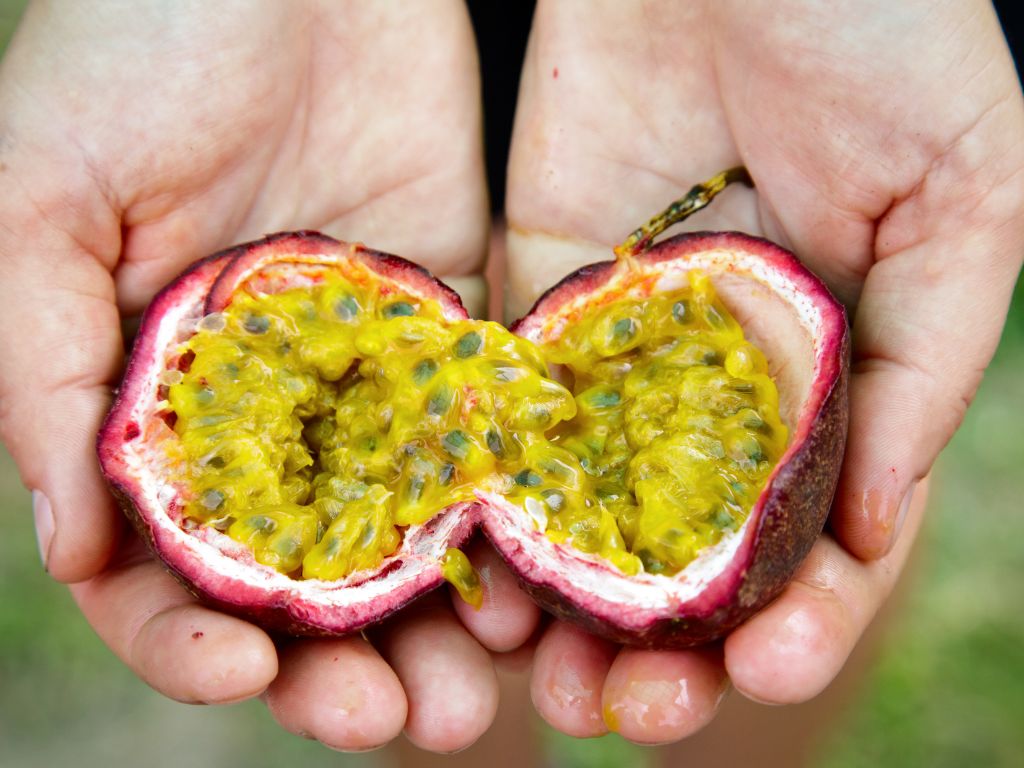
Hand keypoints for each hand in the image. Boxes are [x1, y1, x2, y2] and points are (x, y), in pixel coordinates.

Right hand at [0, 0, 531, 751]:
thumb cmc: (133, 52)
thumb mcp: (40, 200)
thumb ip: (39, 372)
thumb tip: (75, 551)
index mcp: (149, 406)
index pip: (164, 569)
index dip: (194, 640)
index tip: (249, 672)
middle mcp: (261, 416)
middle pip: (301, 585)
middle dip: (343, 667)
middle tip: (400, 725)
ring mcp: (364, 384)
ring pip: (402, 542)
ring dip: (439, 628)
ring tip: (485, 693)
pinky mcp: (450, 335)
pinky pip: (480, 451)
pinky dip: (504, 526)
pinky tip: (536, 583)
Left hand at [505, 0, 1023, 741]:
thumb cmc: (885, 37)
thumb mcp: (962, 200)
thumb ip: (921, 366)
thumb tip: (877, 528)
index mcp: (832, 371)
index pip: (818, 530)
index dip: (805, 614)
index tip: (774, 670)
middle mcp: (722, 378)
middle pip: (690, 545)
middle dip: (668, 643)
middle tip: (637, 714)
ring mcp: (622, 345)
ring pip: (592, 507)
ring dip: (572, 608)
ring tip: (554, 686)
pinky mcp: (532, 298)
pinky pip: (511, 414)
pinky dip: (499, 500)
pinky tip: (482, 578)